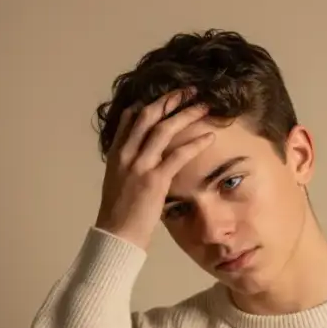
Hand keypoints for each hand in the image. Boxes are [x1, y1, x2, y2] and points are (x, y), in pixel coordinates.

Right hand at [95, 87, 213, 249]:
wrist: (116, 235)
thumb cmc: (120, 214)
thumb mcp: (118, 182)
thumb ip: (128, 164)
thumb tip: (140, 156)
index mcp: (116, 154)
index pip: (131, 118)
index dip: (150, 103)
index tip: (167, 96)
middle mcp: (126, 154)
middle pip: (148, 116)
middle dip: (170, 100)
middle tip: (189, 91)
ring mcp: (139, 166)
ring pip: (164, 130)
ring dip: (186, 114)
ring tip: (203, 105)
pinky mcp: (154, 180)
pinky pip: (178, 155)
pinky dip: (195, 144)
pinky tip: (210, 137)